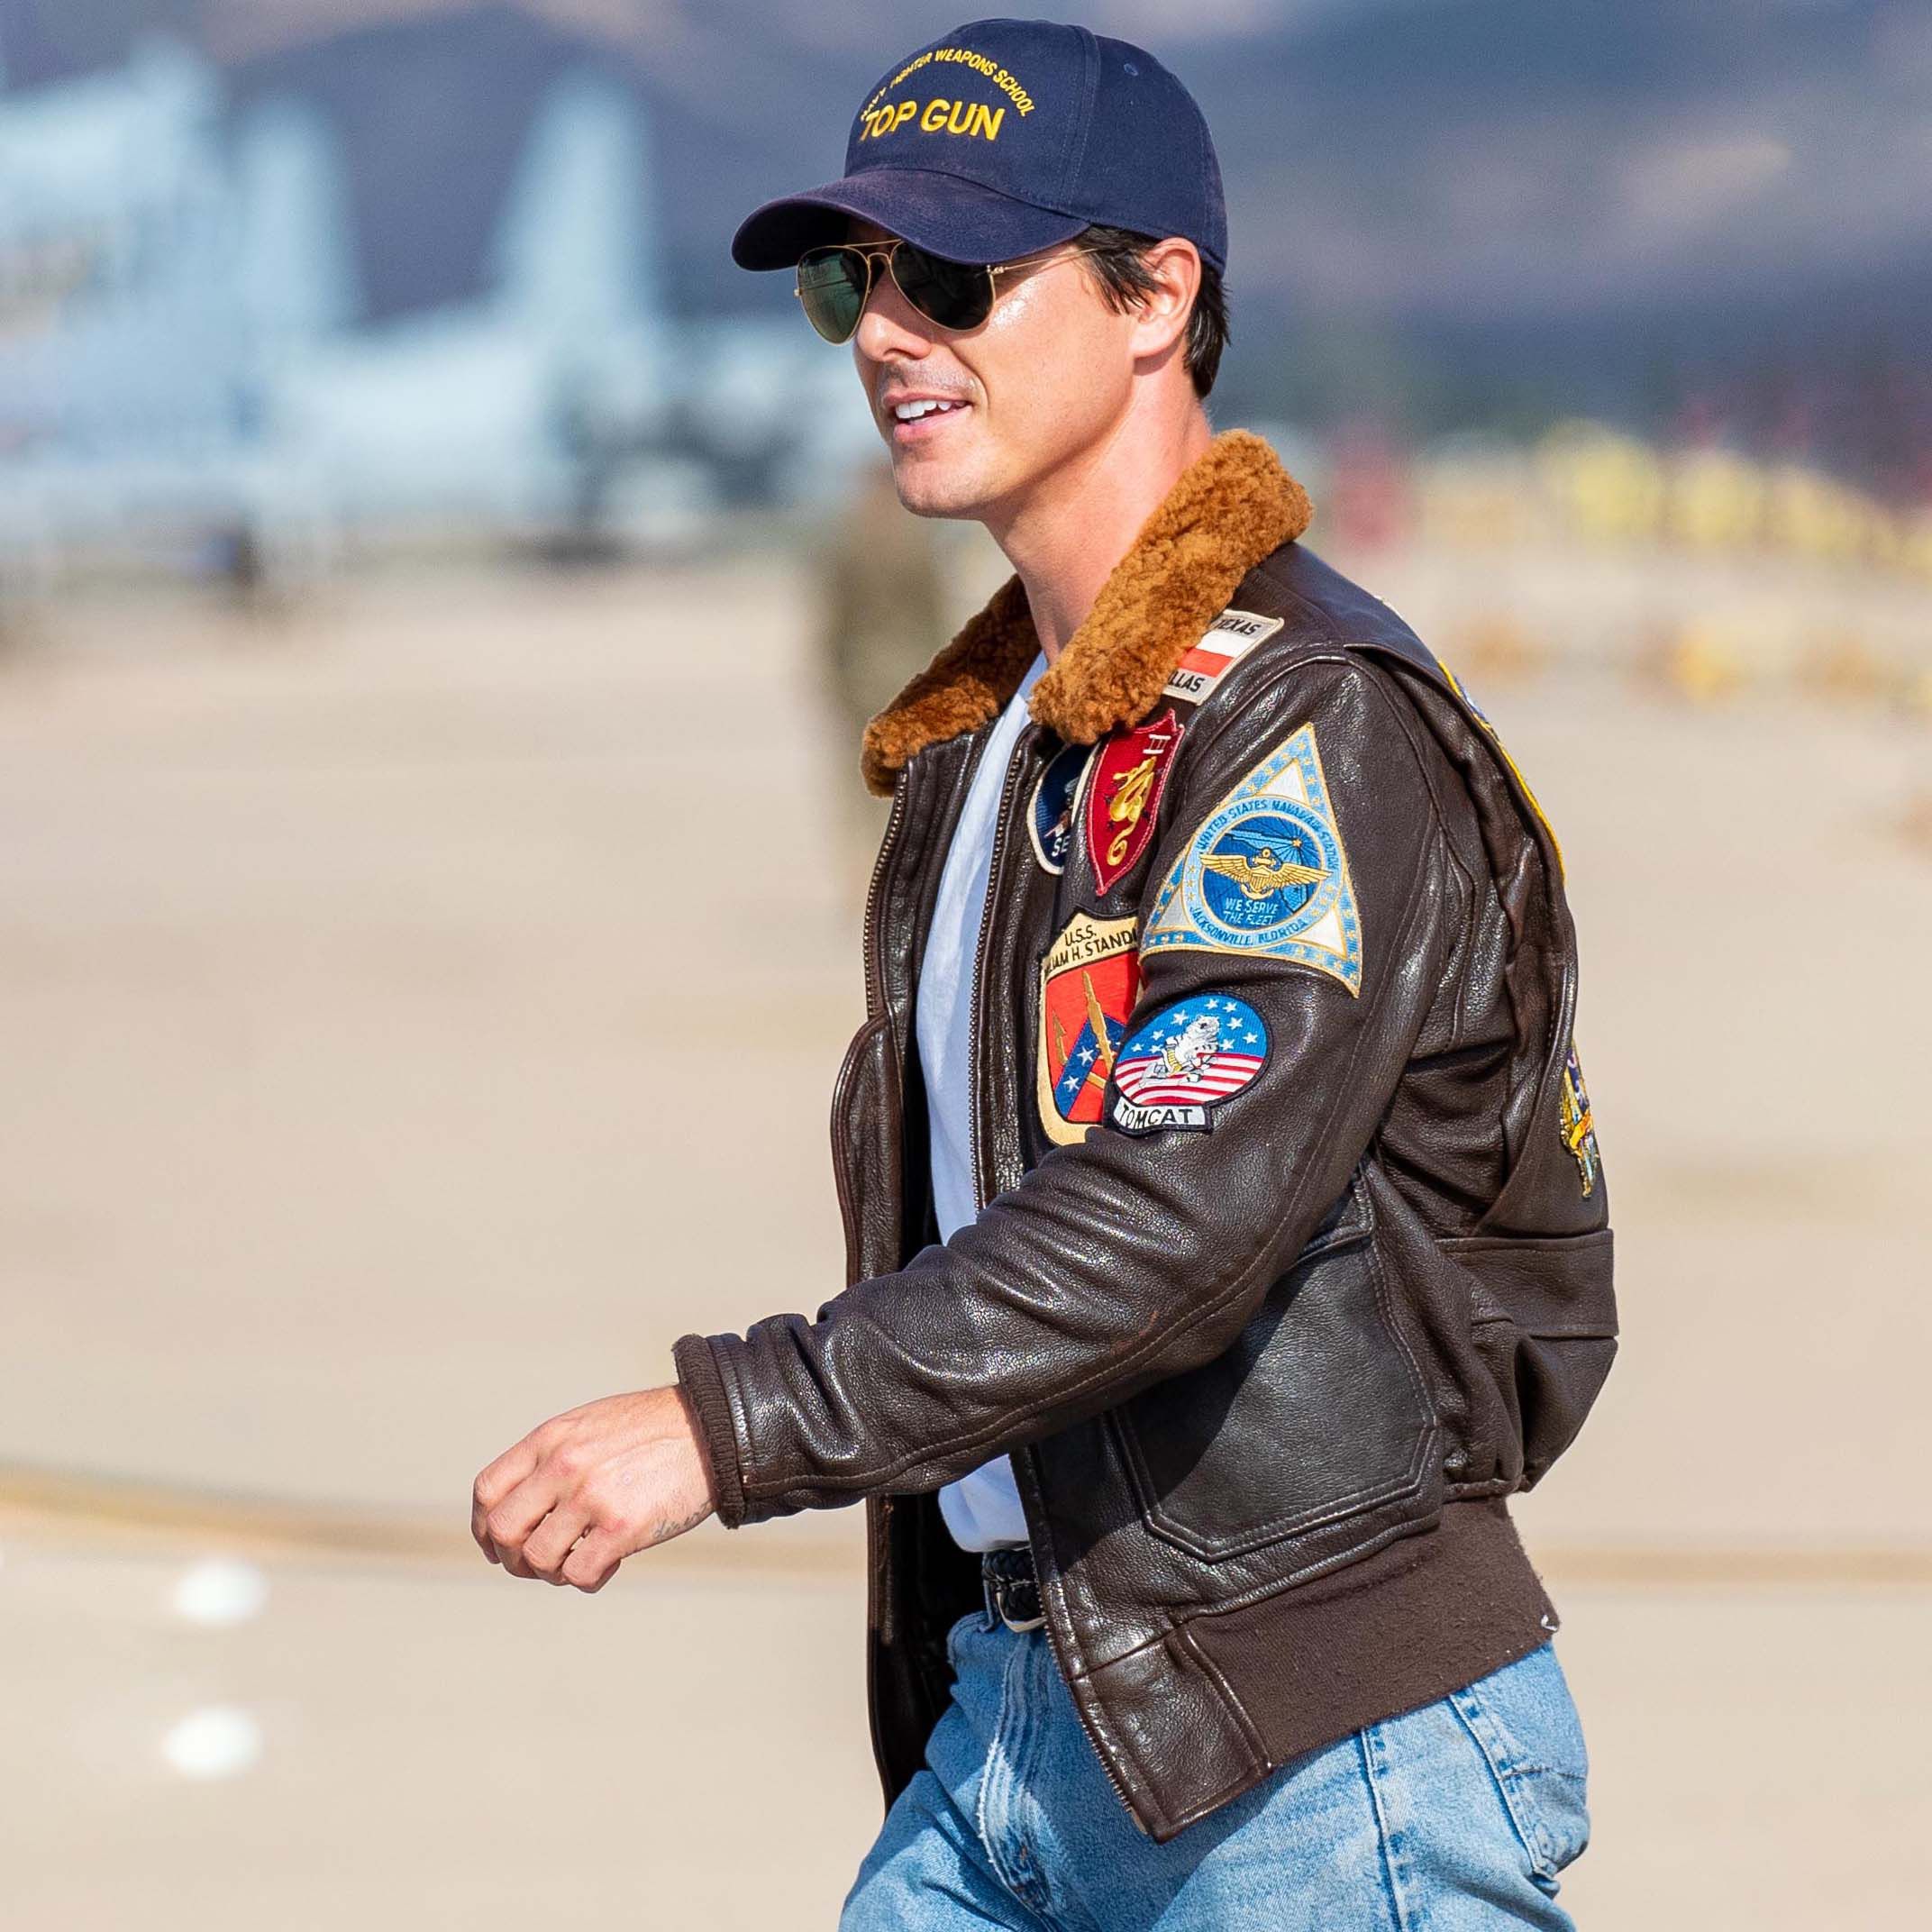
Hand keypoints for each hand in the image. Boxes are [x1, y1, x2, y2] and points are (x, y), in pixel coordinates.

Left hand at [470, 1384, 717, 1591]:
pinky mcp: (622, 1526)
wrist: (712, 1428)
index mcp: (551, 1438)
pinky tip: (608, 1564)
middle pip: (504, 1530)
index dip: (484, 1528)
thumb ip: (554, 1457)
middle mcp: (563, 1466)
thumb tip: (524, 1507)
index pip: (488, 1491)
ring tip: (577, 1563)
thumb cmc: (654, 1430)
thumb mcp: (591, 1427)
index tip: (498, 1545)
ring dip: (552, 1572)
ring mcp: (591, 1496)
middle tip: (536, 1565)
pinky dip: (588, 1578)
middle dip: (513, 1558)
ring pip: (538, 1559)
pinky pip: (580, 1573)